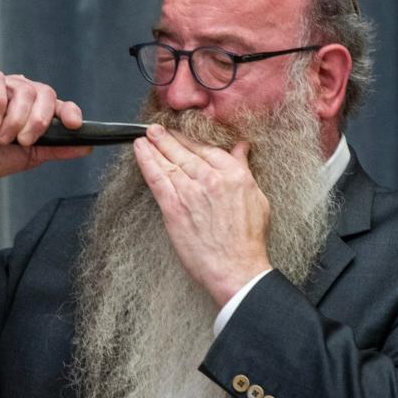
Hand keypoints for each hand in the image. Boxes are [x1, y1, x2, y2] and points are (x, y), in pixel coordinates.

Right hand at [0, 69, 90, 181]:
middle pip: (43, 93)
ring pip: (22, 88)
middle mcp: (23, 94)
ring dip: (15, 116)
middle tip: (23, 141)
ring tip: (2, 138)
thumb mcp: (29, 157)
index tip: (74, 124)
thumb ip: (56, 149)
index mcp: (38, 110)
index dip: (69, 111)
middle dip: (37, 120)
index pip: (60, 104)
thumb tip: (87, 147)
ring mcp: (2, 85)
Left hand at [133, 124, 271, 305]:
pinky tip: (139, 150)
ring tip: (145, 135)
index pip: (207, 149)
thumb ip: (244, 170)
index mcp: (234, 175)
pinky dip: (146, 161)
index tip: (181, 134)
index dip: (190, 140)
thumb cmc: (249, 240)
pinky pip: (156, 177)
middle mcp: (211, 178)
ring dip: (154, 145)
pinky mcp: (173, 207)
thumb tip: (242, 149)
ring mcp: (190, 191)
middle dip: (168, 138)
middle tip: (155, 128)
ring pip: (168, 161)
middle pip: (185, 151)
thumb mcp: (257, 199)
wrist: (236, 268)